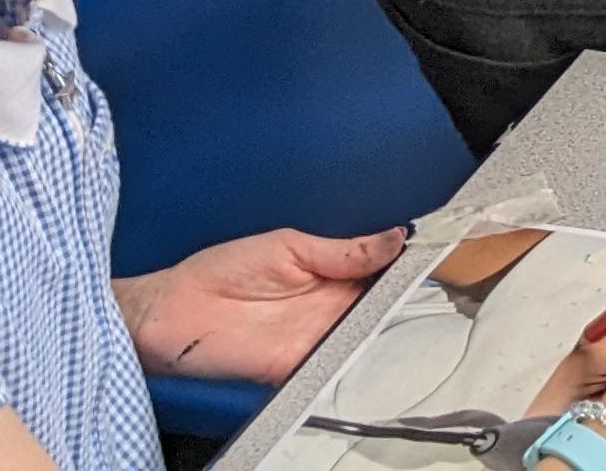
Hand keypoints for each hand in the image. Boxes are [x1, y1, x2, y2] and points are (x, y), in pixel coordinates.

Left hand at [115, 227, 404, 383]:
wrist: (169, 312)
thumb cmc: (216, 272)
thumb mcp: (288, 246)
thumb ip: (343, 250)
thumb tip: (395, 237)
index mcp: (331, 274)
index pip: (383, 271)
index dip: (409, 265)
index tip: (436, 255)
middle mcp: (329, 309)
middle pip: (383, 308)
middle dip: (406, 298)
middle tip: (431, 283)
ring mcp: (315, 339)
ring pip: (366, 339)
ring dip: (386, 329)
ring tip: (406, 311)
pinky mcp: (296, 367)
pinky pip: (335, 367)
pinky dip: (354, 360)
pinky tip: (369, 344)